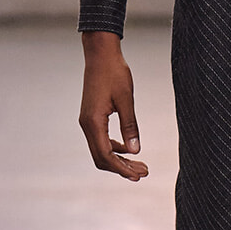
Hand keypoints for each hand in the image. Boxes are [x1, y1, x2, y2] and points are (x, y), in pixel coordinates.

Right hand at [79, 32, 148, 180]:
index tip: (138, 175)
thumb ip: (130, 126)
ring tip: (139, 165)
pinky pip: (100, 140)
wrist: (100, 54)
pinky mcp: (91, 117)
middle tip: (143, 172)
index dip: (122, 168)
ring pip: (100, 150)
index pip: (106, 155)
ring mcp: (87, 121)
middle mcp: (87, 124)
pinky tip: (129, 149)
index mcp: (93, 122)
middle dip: (122, 168)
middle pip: (101, 157)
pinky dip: (114, 148)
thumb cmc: (114, 73)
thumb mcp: (126, 99)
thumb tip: (136, 151)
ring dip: (119, 159)